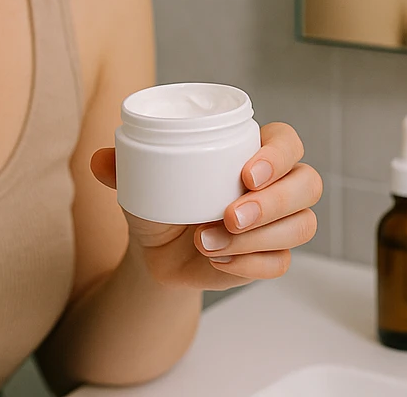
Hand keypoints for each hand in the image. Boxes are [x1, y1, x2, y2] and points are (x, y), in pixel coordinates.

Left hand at [90, 122, 322, 290]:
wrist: (156, 252)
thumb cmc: (160, 202)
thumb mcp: (142, 182)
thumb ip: (124, 166)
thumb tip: (99, 160)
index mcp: (253, 151)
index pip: (288, 141)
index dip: (278, 154)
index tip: (245, 173)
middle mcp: (277, 184)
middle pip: (307, 184)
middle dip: (273, 202)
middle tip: (229, 215)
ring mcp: (280, 222)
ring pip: (301, 225)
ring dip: (257, 237)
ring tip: (208, 241)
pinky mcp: (273, 256)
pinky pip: (280, 262)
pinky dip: (250, 264)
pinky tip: (220, 261)